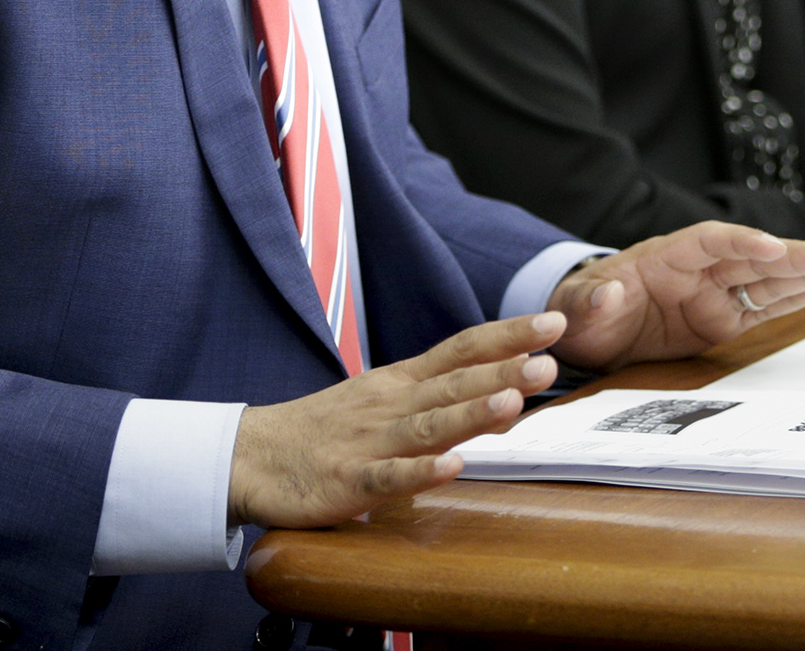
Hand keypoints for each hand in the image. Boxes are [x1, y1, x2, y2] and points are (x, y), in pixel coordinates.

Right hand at [228, 310, 563, 529]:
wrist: (251, 455)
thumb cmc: (328, 430)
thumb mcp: (388, 404)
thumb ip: (445, 401)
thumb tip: (510, 395)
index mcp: (401, 382)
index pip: (461, 349)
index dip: (507, 336)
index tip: (553, 323)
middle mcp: (391, 405)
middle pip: (452, 383)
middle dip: (503, 370)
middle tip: (550, 360)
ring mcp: (370, 442)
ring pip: (427, 426)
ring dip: (470, 414)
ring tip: (512, 402)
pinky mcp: (347, 482)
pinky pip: (387, 478)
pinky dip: (418, 473)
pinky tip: (449, 468)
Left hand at [545, 221, 804, 370]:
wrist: (585, 333)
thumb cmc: (581, 311)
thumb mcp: (576, 306)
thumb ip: (594, 299)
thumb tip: (611, 293)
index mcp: (664, 255)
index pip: (710, 240)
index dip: (743, 242)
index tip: (771, 247)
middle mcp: (697, 270)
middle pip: (752, 256)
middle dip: (794, 255)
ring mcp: (712, 295)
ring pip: (766, 280)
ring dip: (804, 274)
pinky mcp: (721, 322)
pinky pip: (762, 308)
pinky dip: (793, 300)